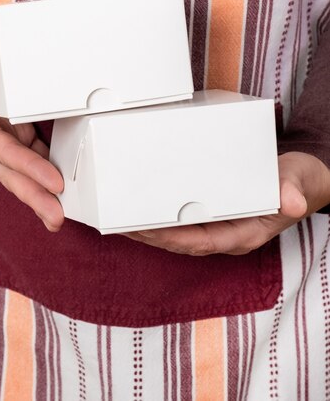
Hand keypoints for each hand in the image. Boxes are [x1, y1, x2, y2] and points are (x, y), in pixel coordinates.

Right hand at [0, 44, 63, 230]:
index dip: (26, 166)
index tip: (52, 181)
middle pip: (11, 172)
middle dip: (35, 196)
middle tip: (58, 217)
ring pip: (22, 167)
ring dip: (42, 190)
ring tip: (61, 211)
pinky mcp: (8, 128)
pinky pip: (29, 150)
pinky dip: (45, 165)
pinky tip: (62, 179)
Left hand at [125, 151, 329, 254]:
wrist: (304, 182)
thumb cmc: (299, 183)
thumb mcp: (298, 183)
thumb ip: (292, 192)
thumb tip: (290, 202)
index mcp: (244, 234)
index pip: (200, 242)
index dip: (170, 239)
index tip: (144, 231)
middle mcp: (229, 235)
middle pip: (182, 241)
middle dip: (150, 235)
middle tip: (119, 224)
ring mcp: (222, 226)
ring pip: (180, 234)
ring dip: (151, 228)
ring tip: (122, 219)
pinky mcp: (217, 214)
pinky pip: (185, 221)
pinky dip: (163, 217)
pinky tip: (145, 208)